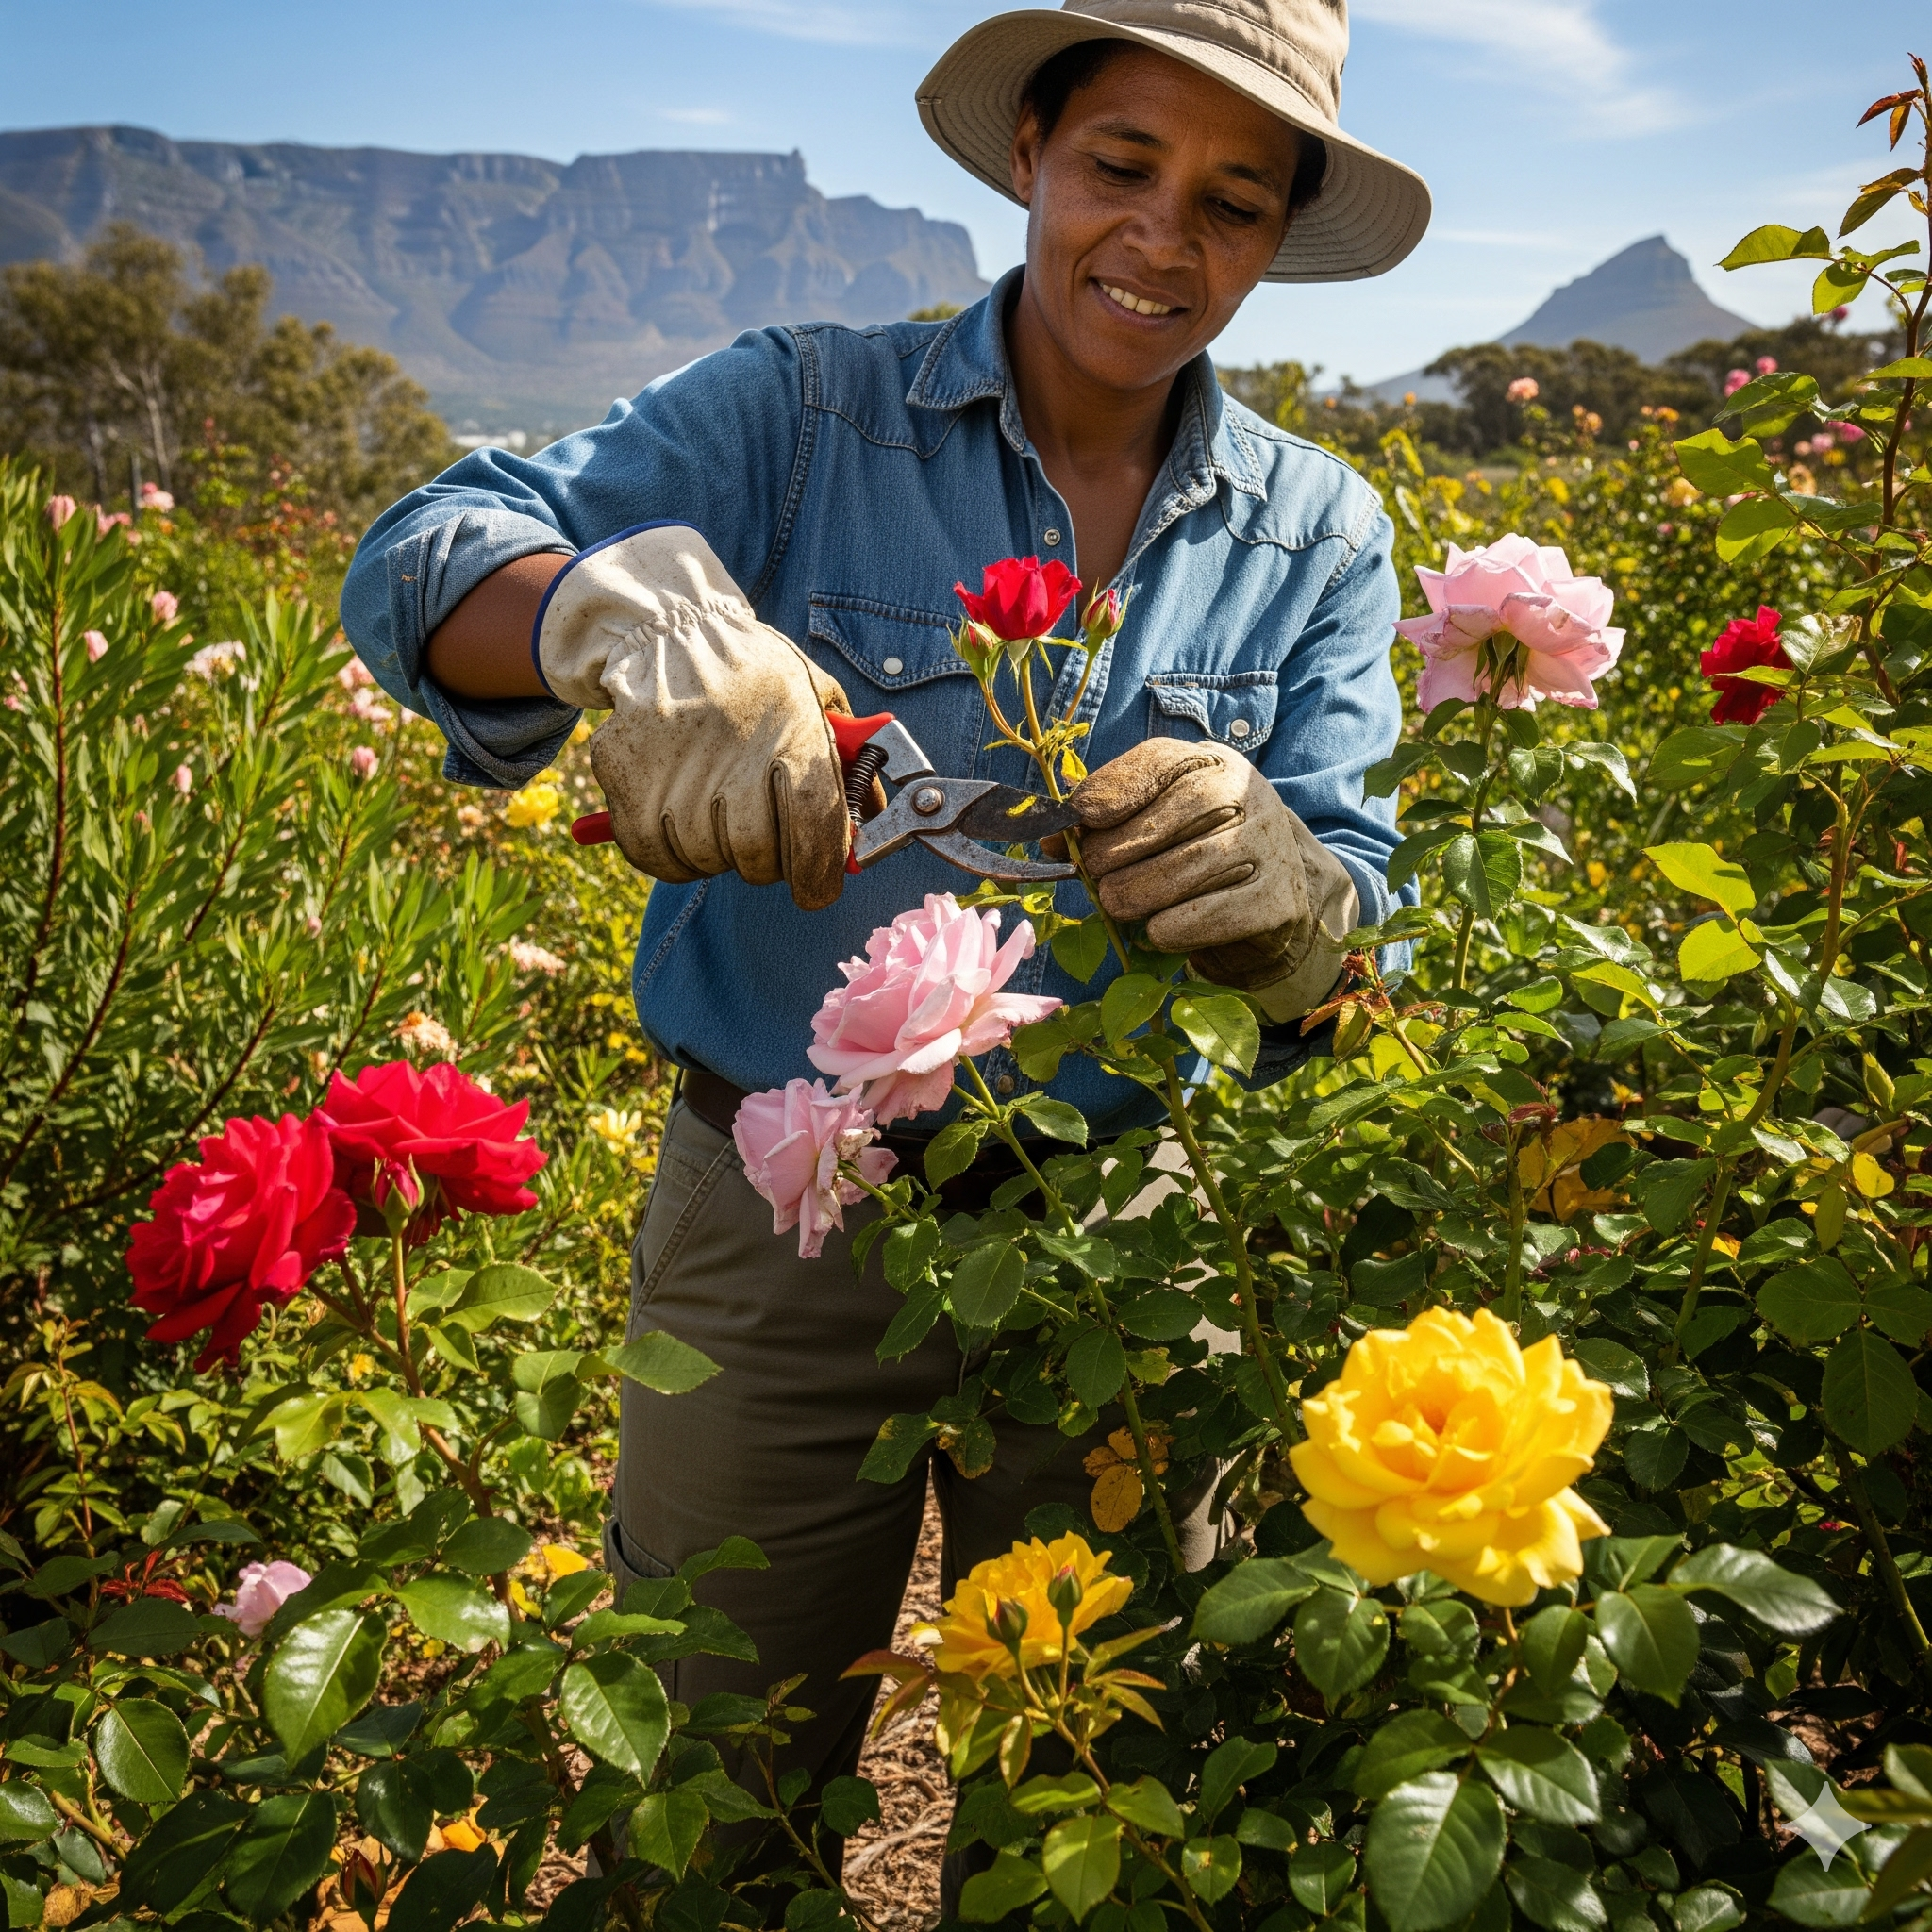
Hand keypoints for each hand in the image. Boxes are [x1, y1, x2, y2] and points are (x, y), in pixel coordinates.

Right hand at [537, 526, 851, 910]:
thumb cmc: (757, 676)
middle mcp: (733, 757)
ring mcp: (672, 770)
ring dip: (716, 852)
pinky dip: (670, 854)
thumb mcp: (819, 700)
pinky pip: (653, 855)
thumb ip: (851, 766)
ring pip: (704, 859)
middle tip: (762, 836)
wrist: (673, 634)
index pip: (813, 829)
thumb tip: (873, 828)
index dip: (819, 873)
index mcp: (793, 735)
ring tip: (717, 808)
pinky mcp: (625, 778)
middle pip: (755, 856)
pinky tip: (681, 820)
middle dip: (767, 861)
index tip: (818, 889)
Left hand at [1070, 739, 1358, 1019]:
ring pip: (1197, 863)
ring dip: (1143, 888)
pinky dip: (1180, 925)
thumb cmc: (1189, 851)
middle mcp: (1247, 795)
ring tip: (1115, 903)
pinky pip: (1221, 912)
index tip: (1082, 815)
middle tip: (1092, 874)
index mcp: (1210, 763)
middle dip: (1122, 845)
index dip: (1118, 786)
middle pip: (1182, 810)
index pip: (1164, 761)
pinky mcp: (1277, 898)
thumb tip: (1049, 840)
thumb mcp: (1151, 822)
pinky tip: (1156, 931)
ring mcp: (1269, 845)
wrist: (1266, 895)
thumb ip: (1102, 824)